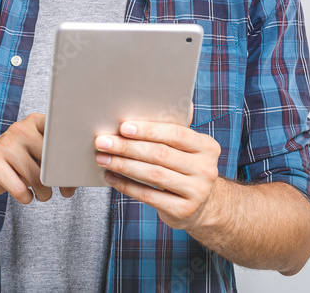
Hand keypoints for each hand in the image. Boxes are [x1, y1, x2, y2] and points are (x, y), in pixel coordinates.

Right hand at [0, 112, 75, 203]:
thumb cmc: (18, 163)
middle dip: (61, 180)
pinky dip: (26, 198)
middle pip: (51, 159)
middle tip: (64, 190)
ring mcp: (4, 144)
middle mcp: (20, 128)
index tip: (77, 169)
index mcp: (36, 121)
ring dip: (44, 193)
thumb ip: (55, 157)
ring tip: (43, 195)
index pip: (61, 133)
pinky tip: (26, 195)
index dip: (72, 153)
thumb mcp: (37, 154)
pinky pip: (19, 189)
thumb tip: (78, 176)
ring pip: (36, 177)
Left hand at [94, 106, 220, 230]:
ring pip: (153, 175)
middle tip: (103, 142)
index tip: (123, 127)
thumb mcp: (186, 148)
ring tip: (102, 159)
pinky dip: (127, 186)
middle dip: (128, 147)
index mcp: (207, 146)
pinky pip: (149, 196)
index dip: (149, 130)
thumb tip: (149, 99)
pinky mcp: (184, 211)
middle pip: (161, 154)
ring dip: (123, 166)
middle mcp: (206, 169)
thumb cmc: (184, 166)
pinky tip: (111, 178)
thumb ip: (172, 129)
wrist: (202, 205)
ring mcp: (197, 192)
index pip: (176, 134)